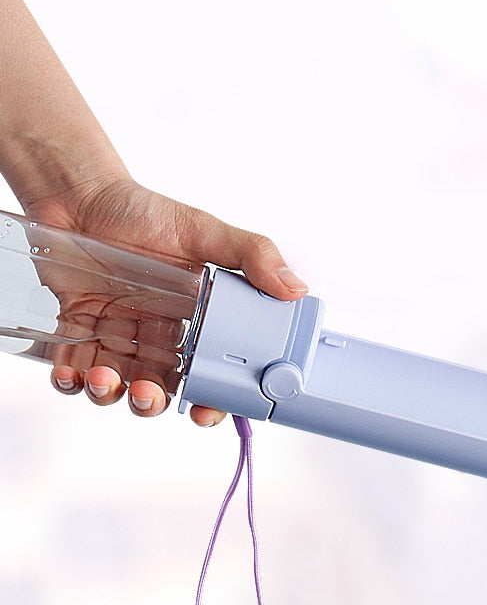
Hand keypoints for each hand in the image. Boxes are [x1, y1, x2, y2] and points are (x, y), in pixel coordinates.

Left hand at [26, 176, 307, 424]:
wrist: (79, 193)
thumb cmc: (142, 211)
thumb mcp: (204, 231)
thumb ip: (252, 256)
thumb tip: (296, 288)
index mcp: (196, 317)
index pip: (211, 369)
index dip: (211, 396)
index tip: (205, 411)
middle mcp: (159, 332)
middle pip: (163, 387)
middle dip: (154, 402)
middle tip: (148, 396)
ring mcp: (118, 334)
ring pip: (119, 385)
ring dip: (112, 394)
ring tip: (104, 380)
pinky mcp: (78, 331)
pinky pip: (75, 370)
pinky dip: (72, 381)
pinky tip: (72, 374)